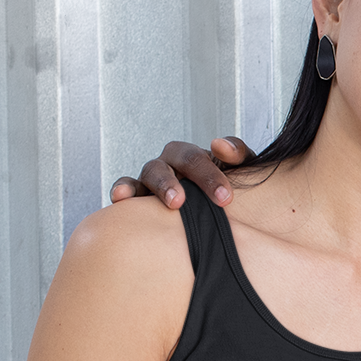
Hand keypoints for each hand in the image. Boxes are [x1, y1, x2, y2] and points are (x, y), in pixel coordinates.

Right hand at [107, 136, 253, 208]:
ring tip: (174, 202)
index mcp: (193, 157)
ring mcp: (152, 178)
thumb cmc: (223, 191)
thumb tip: (221, 146)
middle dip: (191, 180)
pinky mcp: (137, 195)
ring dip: (163, 185)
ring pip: (152, 173)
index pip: (200, 158)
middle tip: (207, 200)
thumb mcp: (239, 171)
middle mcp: (171, 163)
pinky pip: (127, 187)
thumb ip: (238, 155)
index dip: (211, 175)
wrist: (213, 214)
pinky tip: (121, 197)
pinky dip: (123, 188)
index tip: (226, 197)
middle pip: (177, 160)